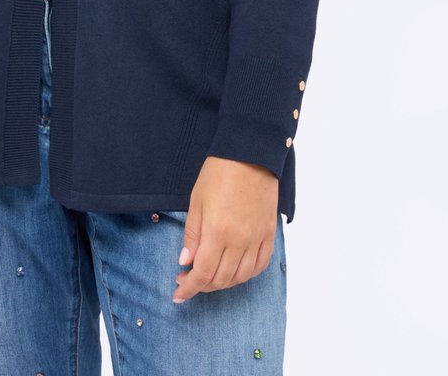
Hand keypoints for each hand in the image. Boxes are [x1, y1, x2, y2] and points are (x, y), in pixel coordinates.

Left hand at [173, 156, 277, 302]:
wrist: (250, 153)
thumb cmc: (219, 172)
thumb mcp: (196, 201)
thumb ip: (192, 235)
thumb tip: (185, 263)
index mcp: (218, 231)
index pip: (202, 273)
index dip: (189, 288)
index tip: (178, 294)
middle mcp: (240, 240)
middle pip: (221, 279)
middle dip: (202, 286)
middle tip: (189, 280)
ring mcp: (257, 238)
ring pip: (241, 277)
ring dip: (223, 283)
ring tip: (209, 276)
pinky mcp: (269, 233)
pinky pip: (260, 265)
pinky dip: (246, 274)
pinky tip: (235, 271)